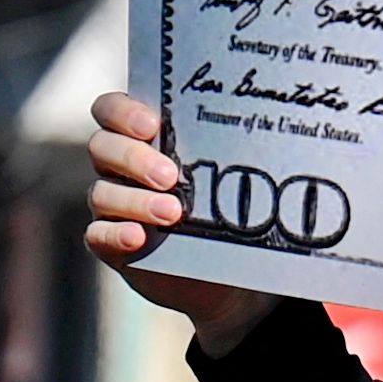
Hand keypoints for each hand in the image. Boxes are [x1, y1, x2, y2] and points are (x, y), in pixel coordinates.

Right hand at [85, 92, 280, 354]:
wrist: (225, 272)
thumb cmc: (228, 209)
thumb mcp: (234, 177)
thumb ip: (240, 148)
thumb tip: (284, 129)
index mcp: (140, 137)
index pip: (110, 109)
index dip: (122, 112)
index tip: (153, 125)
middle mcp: (119, 166)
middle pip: (102, 147)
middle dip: (134, 158)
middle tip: (171, 176)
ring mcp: (113, 204)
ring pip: (102, 192)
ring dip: (136, 200)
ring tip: (173, 213)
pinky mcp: (110, 242)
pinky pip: (98, 235)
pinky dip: (116, 234)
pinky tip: (139, 237)